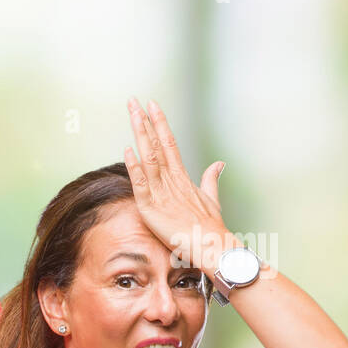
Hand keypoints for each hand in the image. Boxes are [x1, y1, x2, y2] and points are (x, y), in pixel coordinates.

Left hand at [124, 97, 231, 271]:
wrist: (214, 247)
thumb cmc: (212, 227)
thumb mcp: (211, 199)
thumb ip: (211, 179)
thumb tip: (219, 163)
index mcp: (182, 177)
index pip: (169, 143)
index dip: (160, 123)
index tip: (152, 105)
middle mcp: (172, 180)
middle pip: (156, 144)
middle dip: (145, 121)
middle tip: (133, 100)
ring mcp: (162, 192)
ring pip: (149, 158)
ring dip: (140, 135)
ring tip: (133, 114)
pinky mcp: (153, 208)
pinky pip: (141, 185)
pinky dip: (135, 168)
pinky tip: (128, 151)